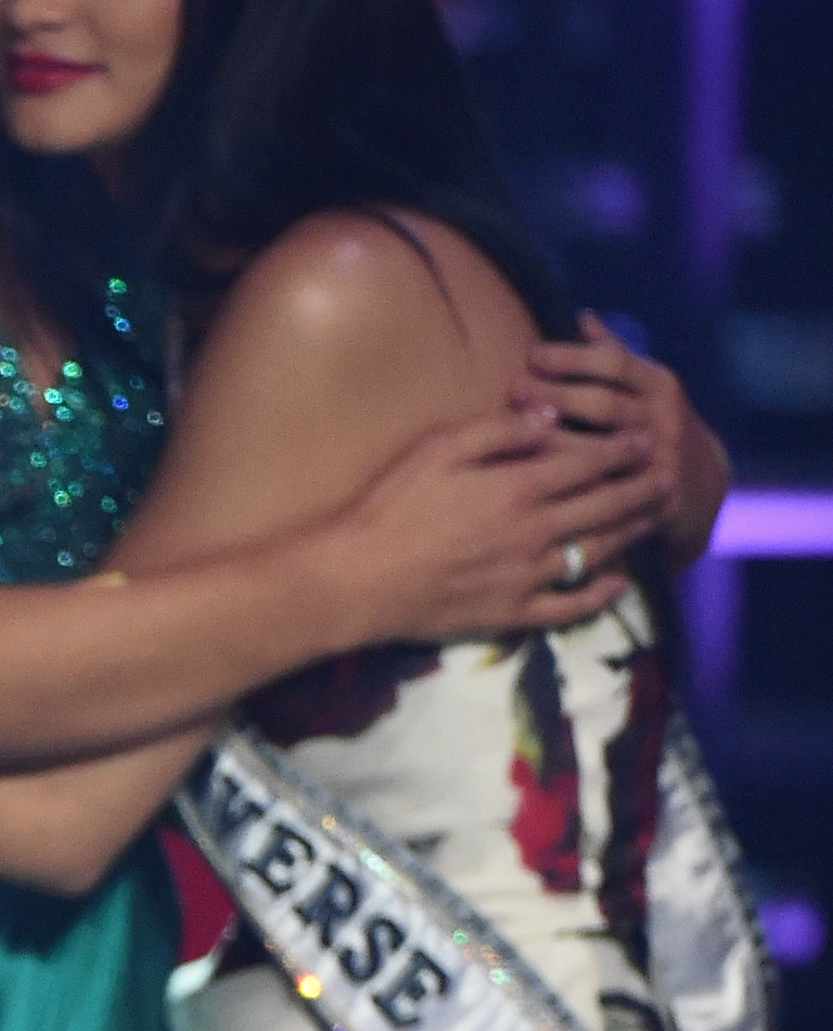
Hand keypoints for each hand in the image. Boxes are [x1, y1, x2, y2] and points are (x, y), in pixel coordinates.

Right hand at [324, 403, 667, 643]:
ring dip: (634, 532)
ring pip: (600, 552)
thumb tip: (547, 417)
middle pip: (607, 506)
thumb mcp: (437, 450)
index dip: (621, 450)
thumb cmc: (392, 507)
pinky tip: (619, 583)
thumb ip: (497, 431)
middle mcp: (538, 531)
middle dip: (644, 488)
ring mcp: (531, 576)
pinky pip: (574, 605)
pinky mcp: (517, 613)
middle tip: (670, 478)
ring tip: (656, 518)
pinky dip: (603, 594)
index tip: (646, 440)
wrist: (361, 578)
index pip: (587, 463)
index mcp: (519, 487)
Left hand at [522, 314, 728, 563]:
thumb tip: (582, 316)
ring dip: (558, 440)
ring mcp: (661, 459)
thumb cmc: (653, 418)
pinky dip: (573, 485)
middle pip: (606, 405)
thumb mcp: (645, 384)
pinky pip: (607, 491)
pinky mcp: (654, 496)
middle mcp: (663, 419)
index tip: (533, 356)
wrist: (700, 479)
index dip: (573, 358)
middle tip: (514, 388)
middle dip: (559, 396)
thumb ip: (613, 353)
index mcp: (659, 384)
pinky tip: (535, 477)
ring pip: (604, 450)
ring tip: (516, 431)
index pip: (615, 364)